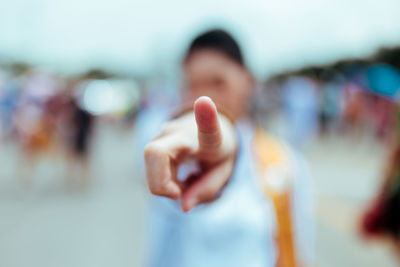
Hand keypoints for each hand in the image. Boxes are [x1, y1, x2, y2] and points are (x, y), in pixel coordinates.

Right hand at [144, 96, 237, 211]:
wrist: (209, 127)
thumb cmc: (218, 151)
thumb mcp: (222, 172)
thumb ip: (206, 190)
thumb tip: (183, 206)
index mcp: (210, 138)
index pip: (208, 127)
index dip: (205, 117)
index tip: (204, 101)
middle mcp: (182, 132)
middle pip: (155, 154)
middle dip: (161, 183)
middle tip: (178, 194)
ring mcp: (164, 134)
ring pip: (151, 165)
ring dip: (165, 184)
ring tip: (185, 183)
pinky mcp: (154, 142)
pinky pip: (151, 168)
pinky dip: (162, 181)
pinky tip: (176, 179)